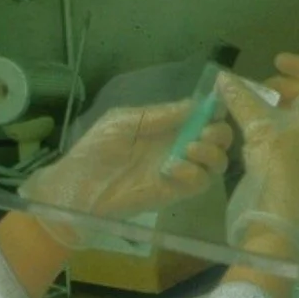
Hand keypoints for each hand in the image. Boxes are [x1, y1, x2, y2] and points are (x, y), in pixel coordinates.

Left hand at [19, 100, 232, 245]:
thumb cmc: (97, 149)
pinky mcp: (176, 192)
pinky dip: (194, 173)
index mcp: (168, 125)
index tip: (215, 106)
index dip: (215, 109)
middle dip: (219, 132)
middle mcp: (179, 145)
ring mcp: (180, 170)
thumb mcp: (125, 121)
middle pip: (219, 138)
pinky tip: (172, 168)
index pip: (203, 115)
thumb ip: (159, 114)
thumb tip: (194, 104)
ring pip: (217, 162)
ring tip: (190, 149)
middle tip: (203, 133)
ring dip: (211, 152)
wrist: (80, 186)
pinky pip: (201, 183)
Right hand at [218, 53, 298, 261]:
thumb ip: (241, 99)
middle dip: (282, 88)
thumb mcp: (258, 127)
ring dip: (274, 110)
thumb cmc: (277, 165)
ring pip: (296, 121)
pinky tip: (250, 135)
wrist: (279, 217)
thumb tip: (223, 77)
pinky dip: (271, 130)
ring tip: (248, 109)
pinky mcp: (295, 172)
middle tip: (256, 88)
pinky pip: (287, 140)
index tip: (275, 61)